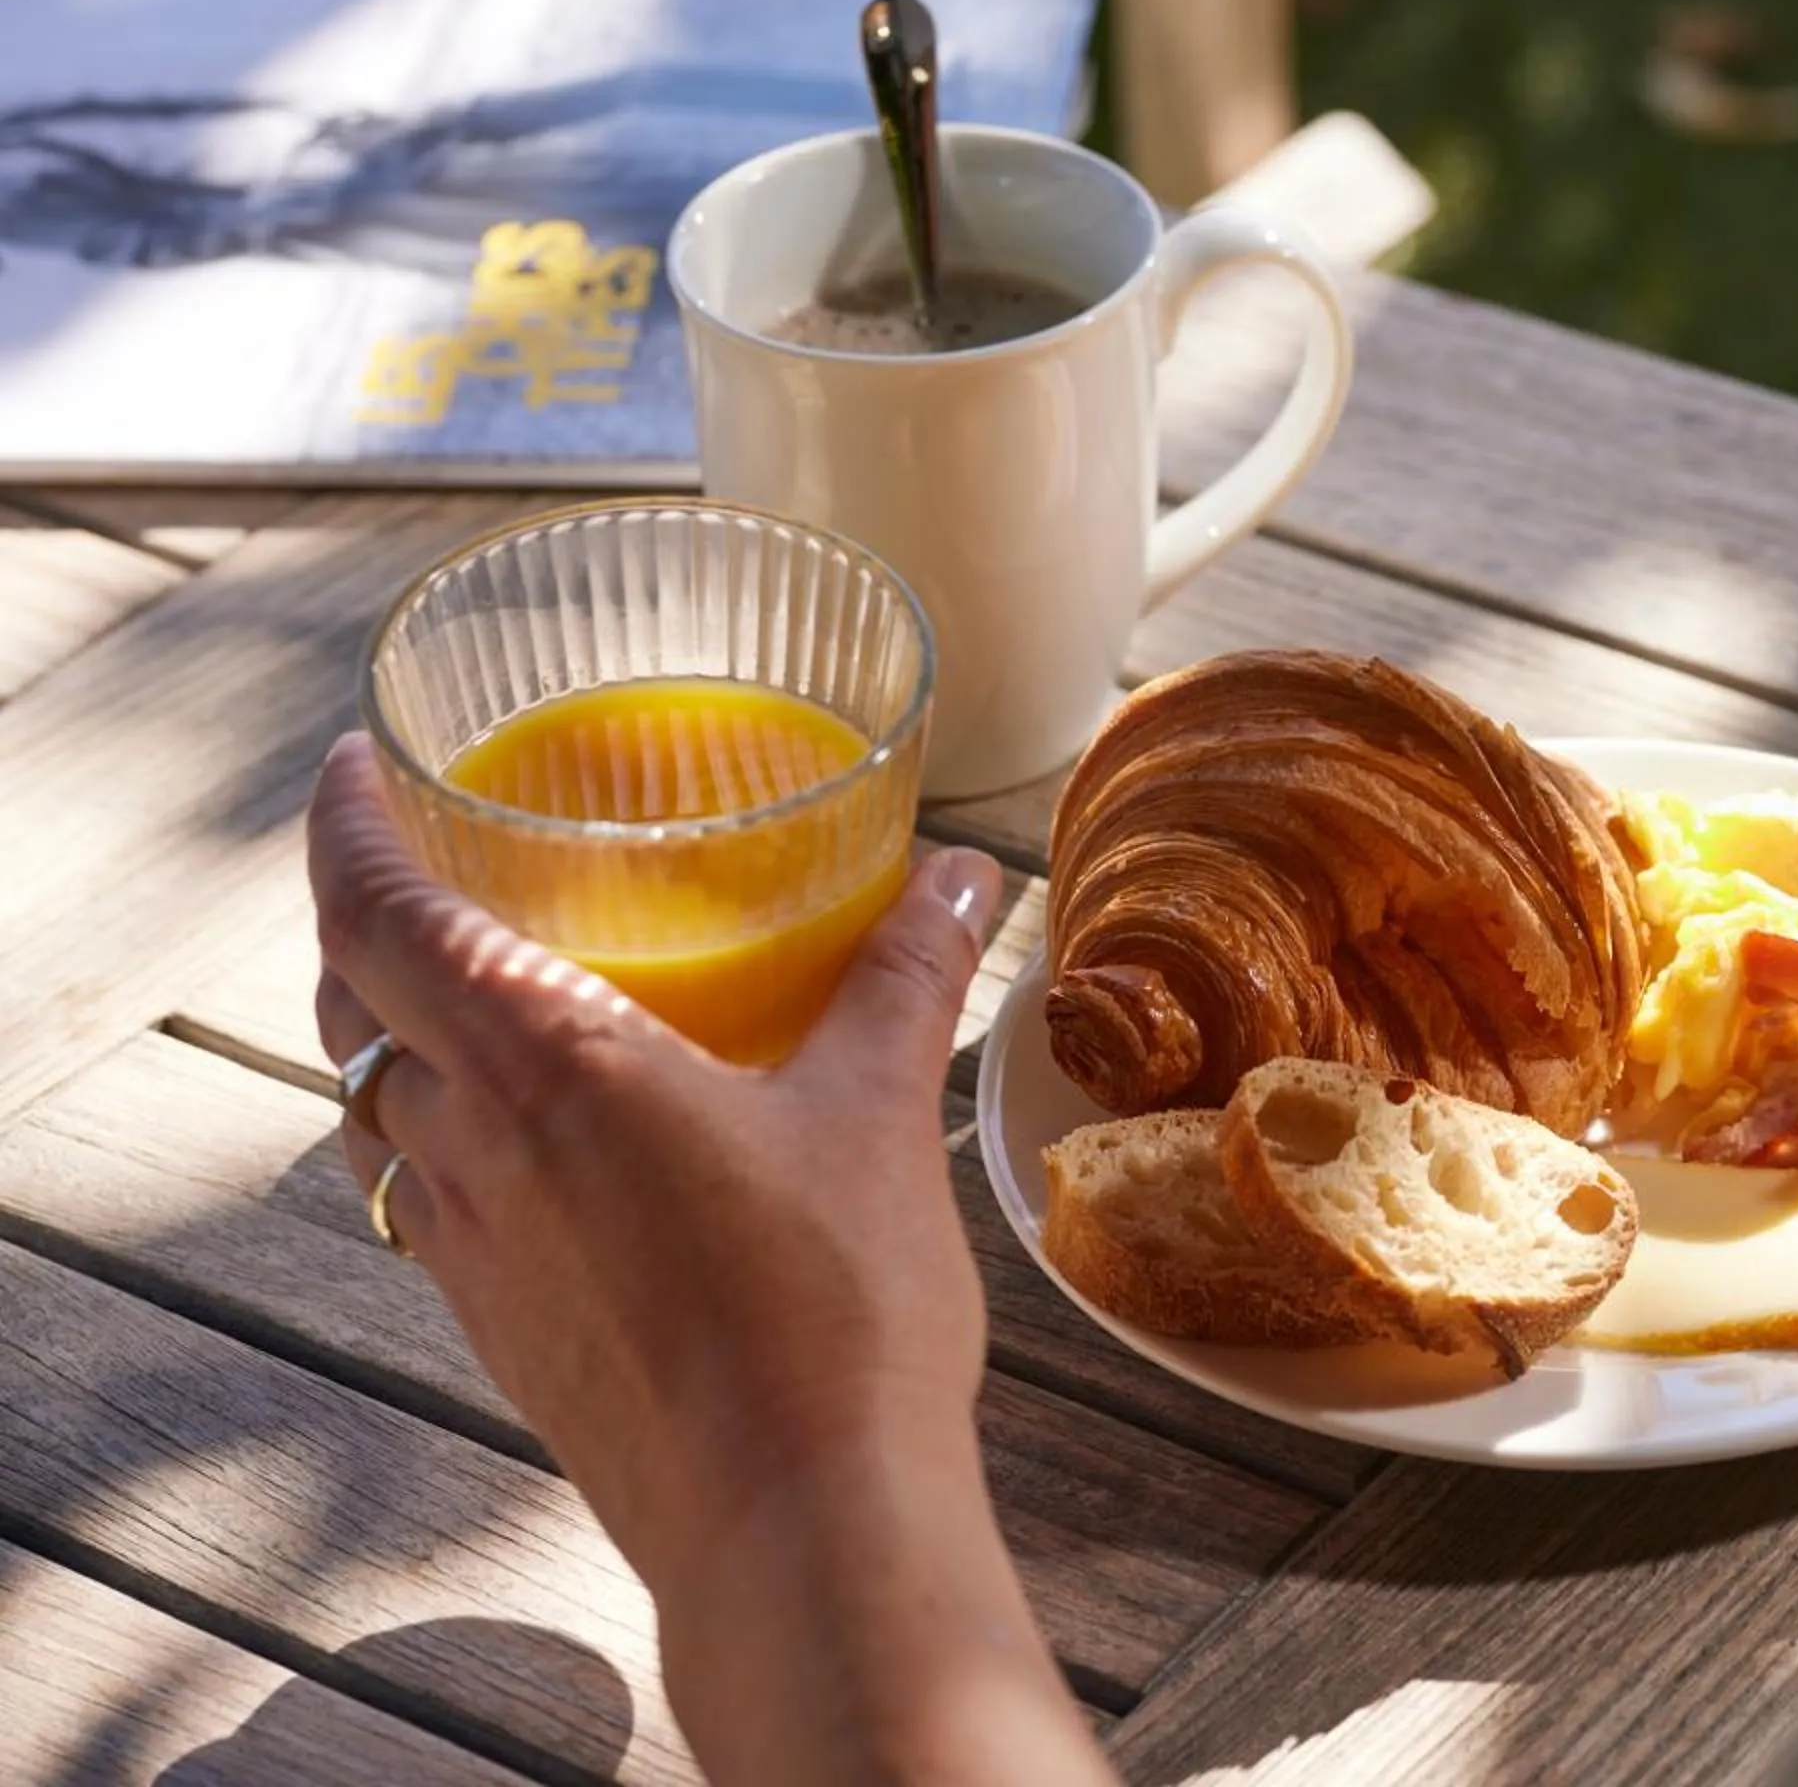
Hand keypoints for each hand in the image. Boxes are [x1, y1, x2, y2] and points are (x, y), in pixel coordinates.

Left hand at [309, 732, 1107, 1782]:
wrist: (797, 1524)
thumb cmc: (832, 1311)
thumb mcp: (880, 1112)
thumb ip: (907, 976)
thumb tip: (964, 876)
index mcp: (543, 1065)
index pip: (375, 918)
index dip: (345, 829)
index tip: (349, 763)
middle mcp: (472, 1150)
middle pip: (350, 1011)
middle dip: (363, 924)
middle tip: (425, 866)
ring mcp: (472, 1252)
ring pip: (378, 1113)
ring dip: (394, 1038)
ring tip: (472, 997)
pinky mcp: (500, 1330)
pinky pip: (427, 1200)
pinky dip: (444, 1137)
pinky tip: (542, 1148)